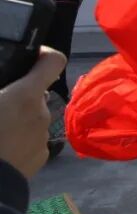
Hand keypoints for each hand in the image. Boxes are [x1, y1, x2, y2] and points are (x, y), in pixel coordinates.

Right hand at [0, 47, 65, 178]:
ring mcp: (43, 137)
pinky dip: (18, 140)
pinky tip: (0, 150)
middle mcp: (42, 113)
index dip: (42, 55)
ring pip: (32, 118)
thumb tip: (5, 94)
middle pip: (36, 94)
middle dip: (18, 95)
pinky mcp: (40, 158)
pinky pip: (30, 141)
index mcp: (25, 96)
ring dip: (16, 119)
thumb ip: (2, 92)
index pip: (53, 61)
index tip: (28, 58)